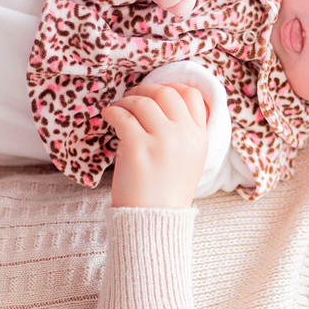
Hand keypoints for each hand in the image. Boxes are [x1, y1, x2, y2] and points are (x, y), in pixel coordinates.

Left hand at [103, 83, 208, 207]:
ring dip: (126, 102)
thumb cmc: (165, 191)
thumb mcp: (189, 159)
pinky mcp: (139, 147)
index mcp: (199, 137)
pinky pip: (122, 116)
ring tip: (118, 110)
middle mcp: (184, 135)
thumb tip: (160, 104)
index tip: (154, 94)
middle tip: (132, 98)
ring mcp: (162, 140)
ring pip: (142, 102)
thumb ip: (183, 133)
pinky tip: (108, 117)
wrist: (156, 220)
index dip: (171, 87)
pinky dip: (112, 112)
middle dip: (145, 90)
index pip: (192, 95)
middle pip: (166, 93)